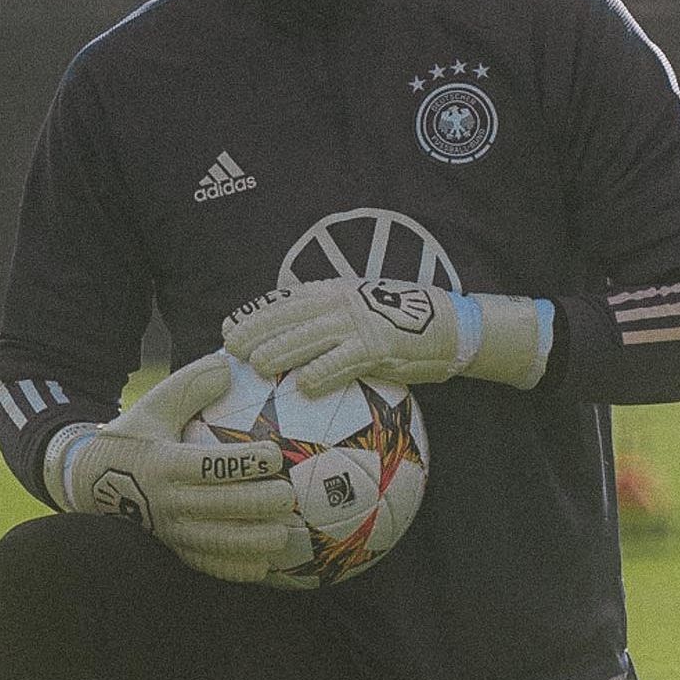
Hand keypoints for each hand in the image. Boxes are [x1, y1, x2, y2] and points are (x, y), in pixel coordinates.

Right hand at [47, 351, 306, 583]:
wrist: (91, 483)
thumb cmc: (134, 439)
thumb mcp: (151, 408)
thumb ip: (189, 386)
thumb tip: (228, 367)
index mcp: (162, 464)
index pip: (208, 466)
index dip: (243, 462)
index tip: (275, 455)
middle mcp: (165, 502)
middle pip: (219, 508)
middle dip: (258, 503)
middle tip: (289, 496)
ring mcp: (168, 532)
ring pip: (216, 544)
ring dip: (253, 542)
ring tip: (285, 534)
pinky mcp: (171, 552)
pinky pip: (205, 566)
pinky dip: (234, 569)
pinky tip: (263, 566)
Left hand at [221, 278, 549, 393]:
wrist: (450, 326)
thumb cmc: (401, 323)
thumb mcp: (362, 308)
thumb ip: (329, 318)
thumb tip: (292, 340)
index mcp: (335, 292)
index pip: (286, 300)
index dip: (255, 313)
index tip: (228, 328)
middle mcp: (342, 304)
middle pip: (289, 317)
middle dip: (257, 331)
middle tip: (232, 350)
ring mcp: (360, 325)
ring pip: (309, 338)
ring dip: (281, 351)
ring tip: (258, 366)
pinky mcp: (378, 348)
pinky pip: (343, 362)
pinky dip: (322, 374)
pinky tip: (304, 387)